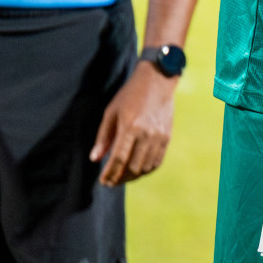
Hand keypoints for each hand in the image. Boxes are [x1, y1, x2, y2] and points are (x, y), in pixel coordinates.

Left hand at [90, 61, 177, 185]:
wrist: (157, 80)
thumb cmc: (130, 95)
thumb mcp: (111, 112)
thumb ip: (103, 137)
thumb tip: (95, 158)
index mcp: (129, 127)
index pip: (118, 159)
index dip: (110, 174)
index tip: (103, 181)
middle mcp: (146, 134)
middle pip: (132, 167)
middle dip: (120, 178)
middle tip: (111, 182)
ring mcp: (159, 136)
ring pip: (145, 167)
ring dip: (133, 176)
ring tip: (123, 177)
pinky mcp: (167, 136)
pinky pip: (157, 161)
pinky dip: (147, 169)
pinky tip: (138, 169)